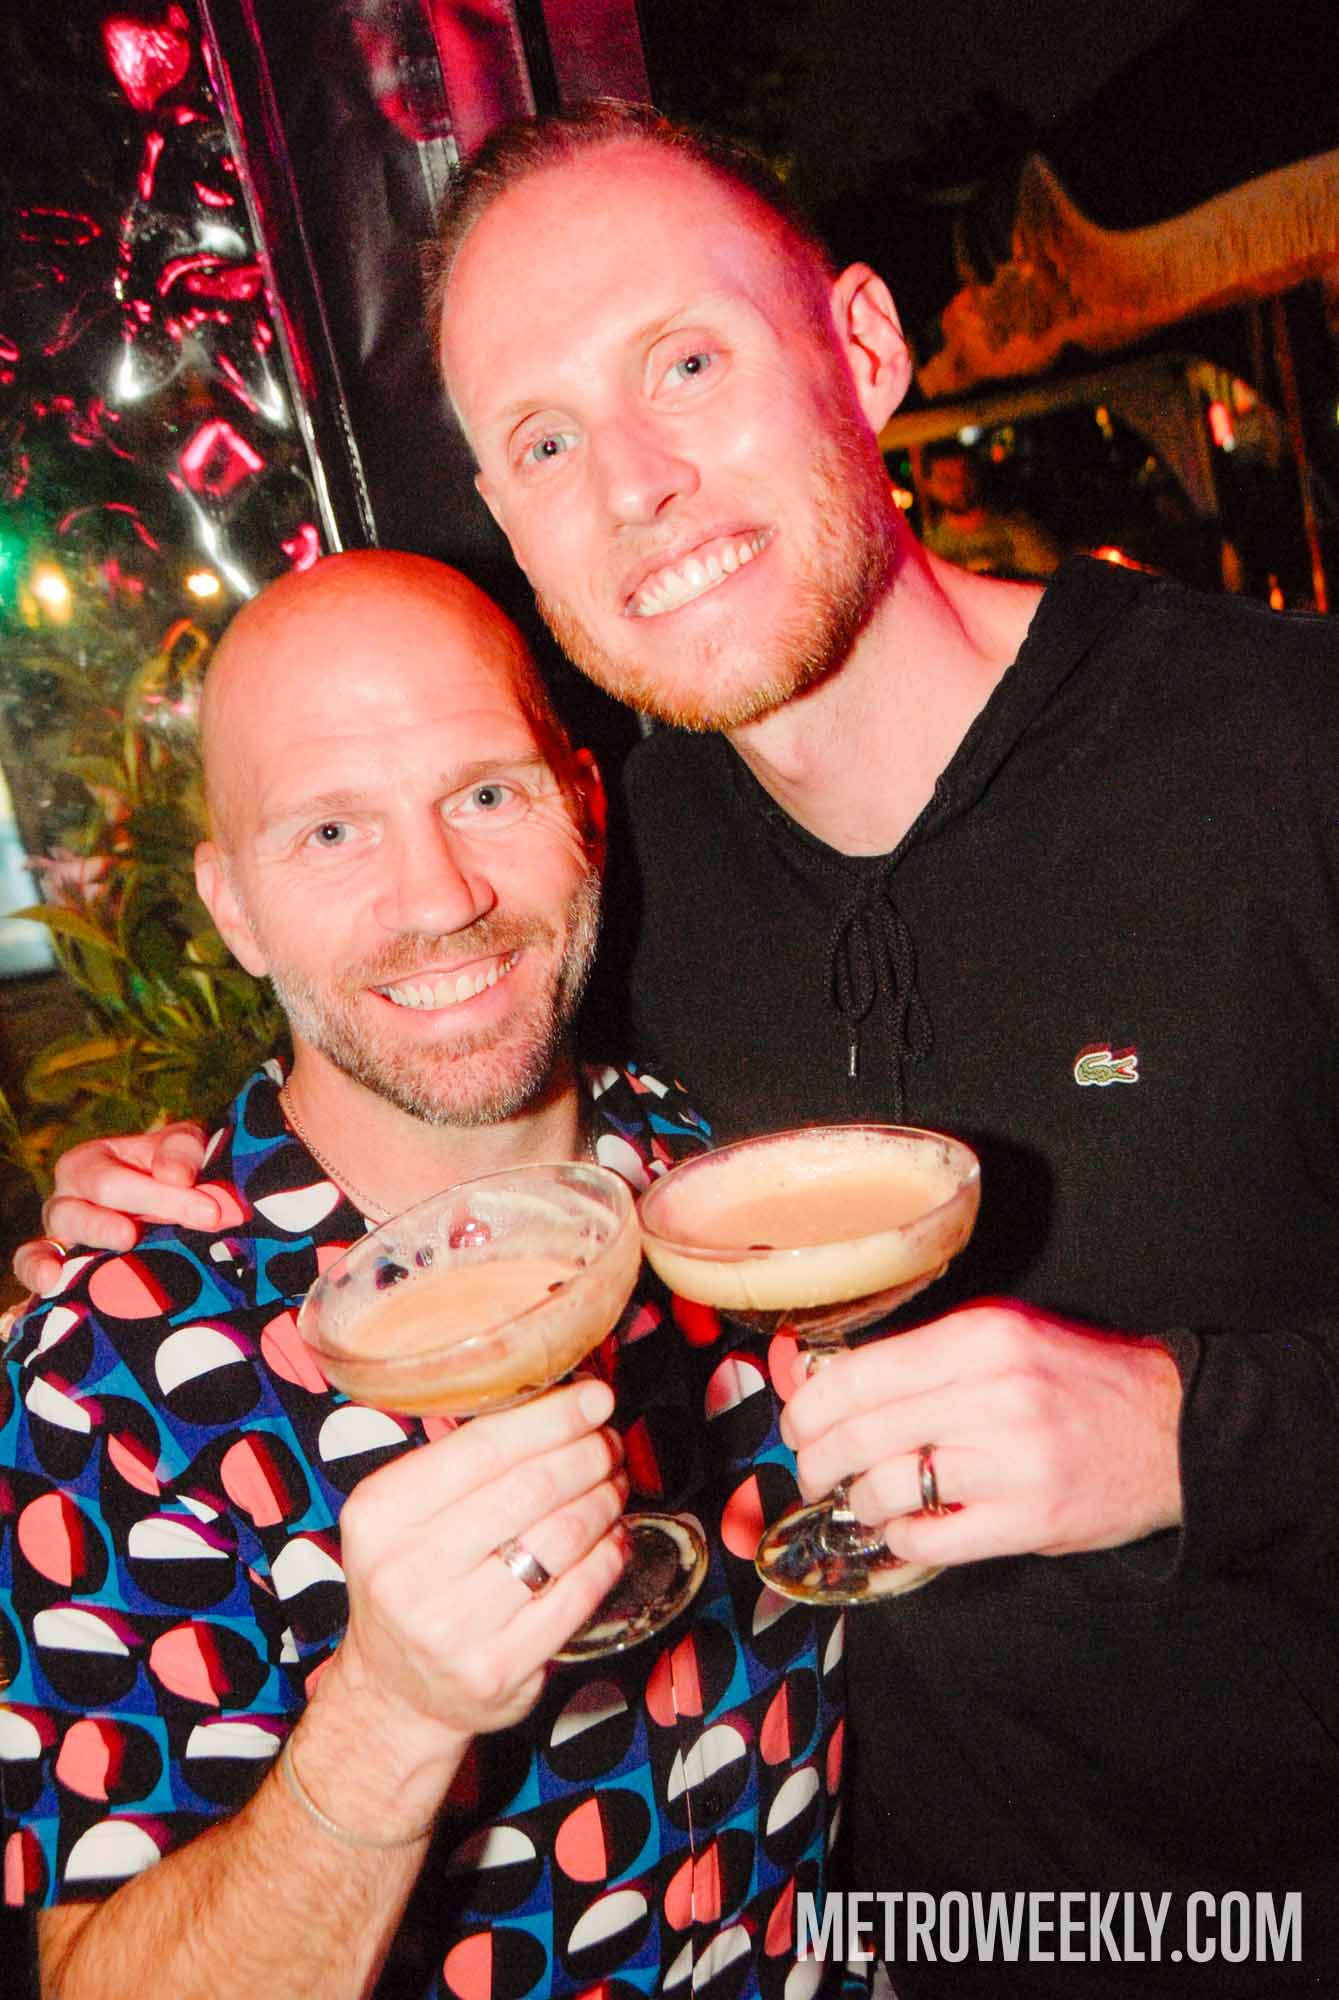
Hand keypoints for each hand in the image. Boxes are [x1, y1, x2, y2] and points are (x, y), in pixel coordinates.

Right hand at [12, 1123, 214, 1292]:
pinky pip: (32, 1263)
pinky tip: (51, 1280)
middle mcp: (68, 1197)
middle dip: (151, 1208)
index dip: (165, 1195)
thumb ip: (181, 1152)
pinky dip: (36, 1270)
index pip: (119, 1179)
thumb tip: (176, 1177)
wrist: (163, 1203)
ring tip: (128, 1239)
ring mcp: (60, 1233)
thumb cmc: (167, 1170)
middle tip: (197, 1219)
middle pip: (97, 1203)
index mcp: (89, 1162)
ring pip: (66, 1231)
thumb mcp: (181, 1147)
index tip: (211, 1211)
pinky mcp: (56, 1264)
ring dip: (99, 1234)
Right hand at [323, 1377, 629, 1756]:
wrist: (397, 1693)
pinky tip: (614, 1536)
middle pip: (530, 1488)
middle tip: (608, 1443)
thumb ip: (461, 1461)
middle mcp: (405, 1570)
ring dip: (602, 1501)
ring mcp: (451, 1627)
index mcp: (380, 1513)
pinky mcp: (497, 1669)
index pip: (482, 1447)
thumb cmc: (411, 1580)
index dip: (551, 1417)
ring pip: (560, 1539)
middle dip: (586, 1455)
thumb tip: (557, 1401)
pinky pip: (576, 1596)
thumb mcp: (403, 1516)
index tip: (595, 1397)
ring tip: (612, 1485)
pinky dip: (607, 1556)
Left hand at [780, 1300, 1183, 1567]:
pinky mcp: (1030, 1521)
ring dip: (858, 1502)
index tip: (796, 1423)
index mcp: (979, 1338)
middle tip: (812, 1471)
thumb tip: (826, 1380)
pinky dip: (902, 1539)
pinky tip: (904, 1529)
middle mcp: (993, 1395)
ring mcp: (1013, 1462)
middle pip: (860, 1435)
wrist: (1173, 1428)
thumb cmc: (1076, 1379)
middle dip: (817, 1460)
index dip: (809, 1407)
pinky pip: (932, 1540)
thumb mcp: (1003, 1335)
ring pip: (887, 1488)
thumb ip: (924, 1355)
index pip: (859, 1376)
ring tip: (862, 1500)